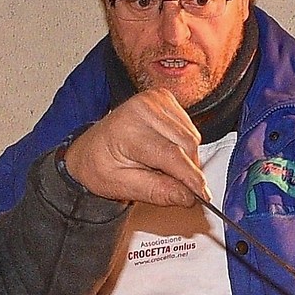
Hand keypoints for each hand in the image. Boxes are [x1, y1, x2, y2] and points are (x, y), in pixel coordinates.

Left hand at [63, 88, 208, 208]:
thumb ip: (157, 191)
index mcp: (127, 129)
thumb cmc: (101, 165)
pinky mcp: (164, 98)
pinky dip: (184, 145)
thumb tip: (188, 196)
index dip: (191, 178)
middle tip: (174, 186)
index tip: (204, 196)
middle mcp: (142, 107)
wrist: (90, 149)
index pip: (171, 155)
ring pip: (192, 137)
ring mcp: (154, 99)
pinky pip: (189, 128)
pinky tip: (165, 150)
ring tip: (161, 166)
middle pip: (187, 145)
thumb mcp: (122, 186)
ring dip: (186, 158)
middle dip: (188, 171)